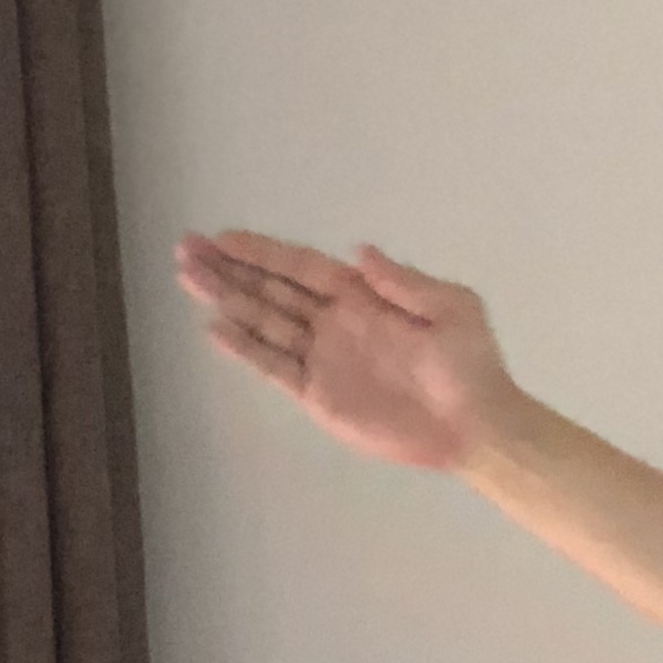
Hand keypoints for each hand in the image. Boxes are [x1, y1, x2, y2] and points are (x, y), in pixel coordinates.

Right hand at [177, 233, 514, 471]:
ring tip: (188, 277)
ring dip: (227, 300)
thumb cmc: (470, 365)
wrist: (475, 425)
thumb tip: (360, 252)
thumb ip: (404, 282)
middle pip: (272, 289)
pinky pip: (274, 367)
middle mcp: (335, 322)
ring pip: (264, 322)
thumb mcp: (453, 309)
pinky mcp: (318, 395)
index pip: (302, 267)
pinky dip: (246, 349)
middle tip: (187, 249)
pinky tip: (215, 328)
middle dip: (230, 269)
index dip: (263, 252)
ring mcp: (323, 358)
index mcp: (363, 297)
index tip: (223, 236)